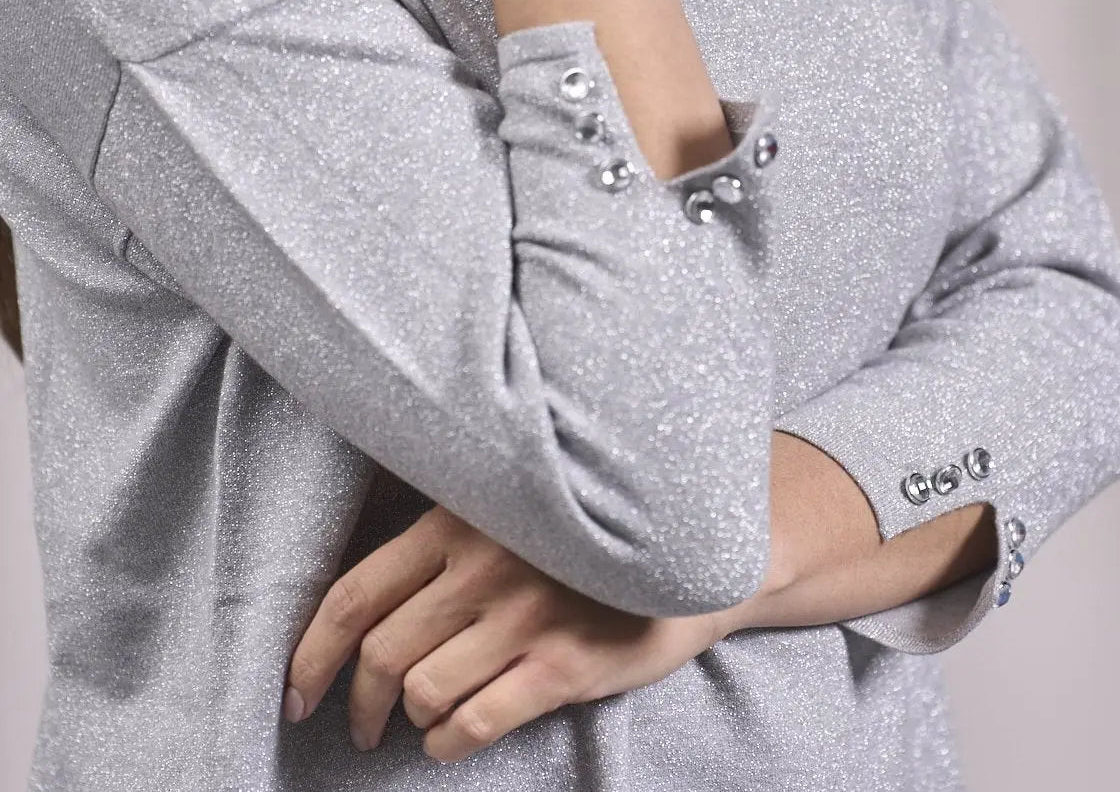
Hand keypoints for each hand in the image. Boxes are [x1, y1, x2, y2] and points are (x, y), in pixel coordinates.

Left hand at [283, 504, 723, 763]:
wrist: (682, 553)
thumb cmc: (573, 538)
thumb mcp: (501, 516)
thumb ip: (439, 544)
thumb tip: (359, 607)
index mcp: (454, 521)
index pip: (354, 593)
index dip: (311, 652)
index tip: (297, 692)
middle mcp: (482, 565)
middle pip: (381, 652)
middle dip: (356, 703)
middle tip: (358, 725)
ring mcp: (523, 616)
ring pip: (422, 692)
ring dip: (407, 722)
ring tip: (415, 725)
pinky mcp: (561, 664)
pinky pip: (475, 723)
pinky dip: (447, 744)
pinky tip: (449, 742)